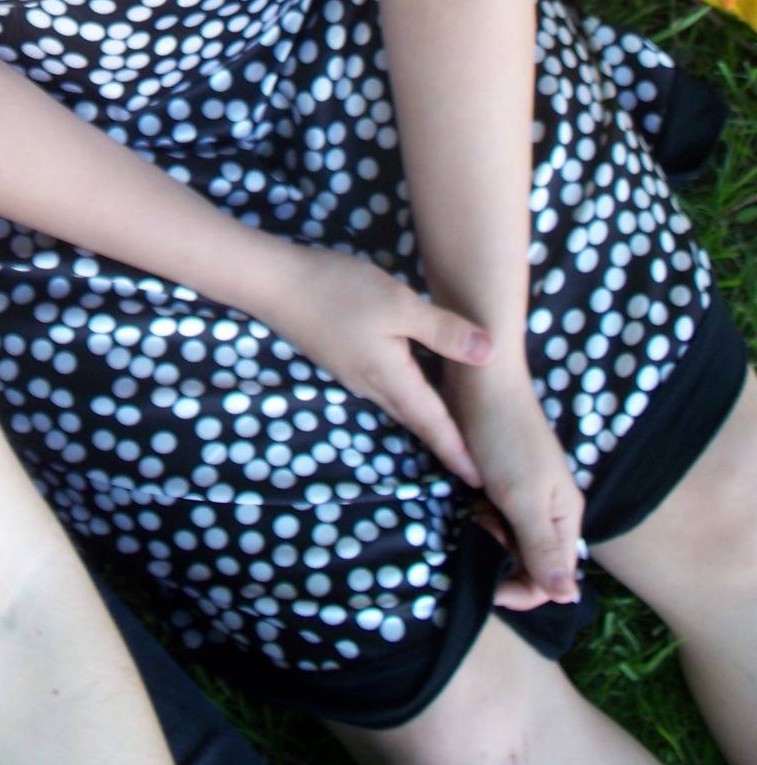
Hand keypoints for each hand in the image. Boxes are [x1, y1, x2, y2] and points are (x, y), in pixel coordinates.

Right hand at [255, 244, 492, 486]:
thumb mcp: (399, 305)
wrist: (275, 285)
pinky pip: (386, 389)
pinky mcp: (343, 358)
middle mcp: (373, 385)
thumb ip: (442, 330)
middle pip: (417, 421)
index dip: (458, 451)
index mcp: (391, 378)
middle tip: (472, 464)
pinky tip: (415, 386)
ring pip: (400, 406)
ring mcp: (354, 373)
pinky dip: (409, 398)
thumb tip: (489, 355)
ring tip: (450, 431)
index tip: (480, 480)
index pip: (433, 424)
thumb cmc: (338, 292)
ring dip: (426, 422)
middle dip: (445, 444)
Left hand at [445, 360, 583, 609]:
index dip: (523, 592)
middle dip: (502, 559)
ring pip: (509, 540)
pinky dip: (479, 516)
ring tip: (474, 511)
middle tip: (480, 529)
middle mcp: (550, 510)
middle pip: (530, 562)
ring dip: (489, 538)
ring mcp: (525, 493)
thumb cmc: (504, 437)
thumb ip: (543, 548)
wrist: (480, 379)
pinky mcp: (500, 479)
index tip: (490, 588)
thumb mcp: (524, 498)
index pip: (553, 580)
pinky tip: (468, 501)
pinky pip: (494, 516)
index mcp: (565, 517)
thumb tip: (570, 598)